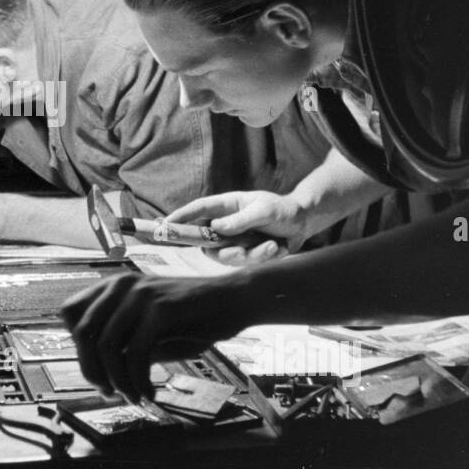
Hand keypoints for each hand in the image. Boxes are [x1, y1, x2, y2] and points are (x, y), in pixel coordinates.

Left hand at [60, 272, 250, 402]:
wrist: (236, 301)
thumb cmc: (196, 317)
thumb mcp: (152, 329)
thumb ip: (125, 343)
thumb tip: (101, 377)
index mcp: (114, 286)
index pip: (68, 313)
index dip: (76, 347)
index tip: (97, 373)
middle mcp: (121, 285)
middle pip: (82, 334)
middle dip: (92, 371)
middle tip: (111, 393)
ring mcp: (140, 294)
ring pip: (107, 347)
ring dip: (118, 381)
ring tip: (134, 396)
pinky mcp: (160, 309)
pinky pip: (135, 354)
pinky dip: (138, 382)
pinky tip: (149, 393)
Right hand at [165, 190, 306, 265]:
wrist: (303, 224)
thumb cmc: (282, 210)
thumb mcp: (264, 211)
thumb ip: (240, 220)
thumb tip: (215, 227)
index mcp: (227, 206)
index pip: (199, 209)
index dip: (182, 216)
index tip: (166, 224)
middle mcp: (226, 224)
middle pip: (206, 241)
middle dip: (221, 250)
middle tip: (239, 251)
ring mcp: (235, 240)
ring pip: (228, 257)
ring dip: (252, 254)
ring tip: (272, 245)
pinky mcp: (245, 254)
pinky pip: (246, 263)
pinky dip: (263, 257)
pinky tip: (278, 247)